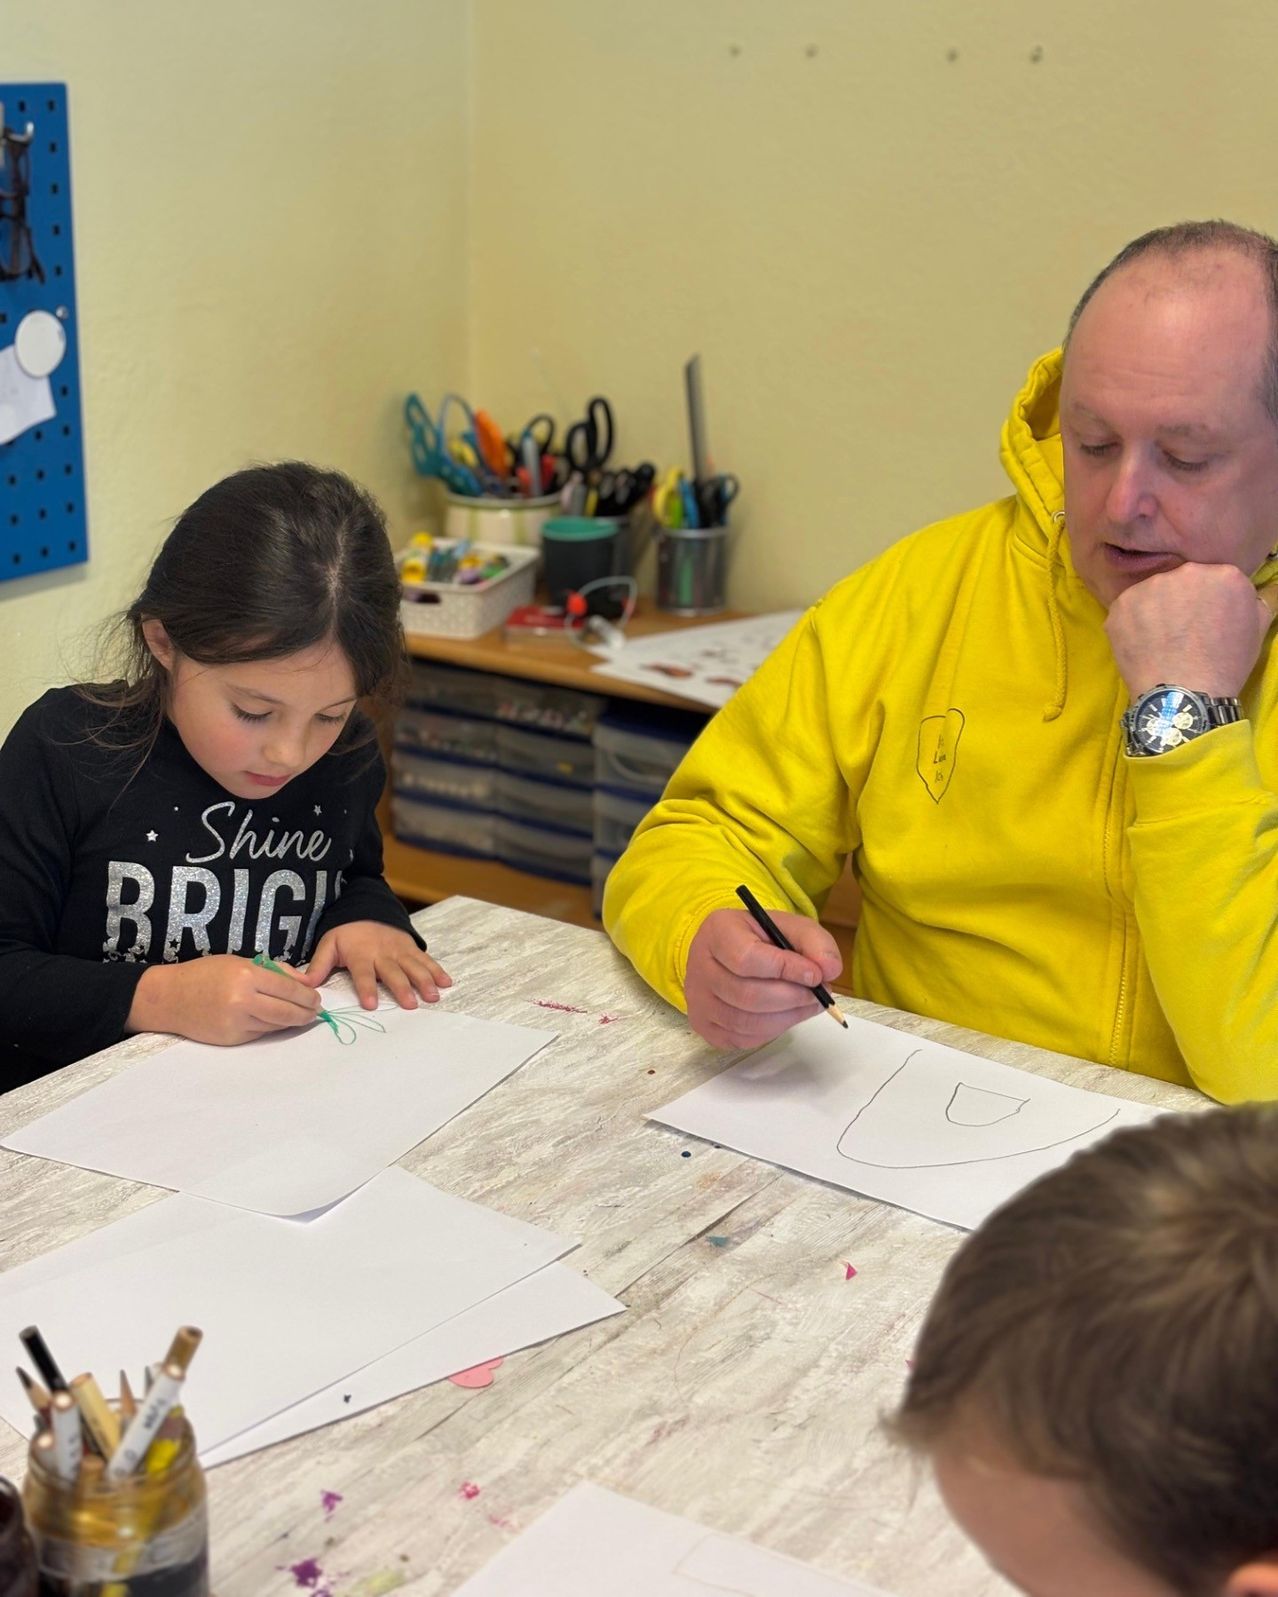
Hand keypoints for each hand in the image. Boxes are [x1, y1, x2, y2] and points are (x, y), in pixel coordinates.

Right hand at [127, 955, 320, 1045]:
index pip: (290, 989)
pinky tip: (278, 1022)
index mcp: (246, 975)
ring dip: (292, 1022)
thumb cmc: (204, 973)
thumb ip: (274, 971)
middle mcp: (243, 1000)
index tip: (317, 999)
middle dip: (307, 1013)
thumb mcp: (239, 961)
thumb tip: (306, 983)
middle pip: (287, 1012)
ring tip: (302, 1017)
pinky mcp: (232, 1039)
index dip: (308, 997)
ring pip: (276, 1025)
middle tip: (315, 1012)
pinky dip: (272, 1028)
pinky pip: (260, 1034)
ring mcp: (237, 1022)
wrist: (169, 998)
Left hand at [300, 923, 451, 1010]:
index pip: (363, 973)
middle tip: (411, 1004)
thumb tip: (304, 985)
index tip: (370, 1004)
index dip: (367, 988)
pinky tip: (447, 982)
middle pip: (393, 973)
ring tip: (433, 996)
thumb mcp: (328, 945)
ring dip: (424, 981)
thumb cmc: (346, 934)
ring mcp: (400, 950)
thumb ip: (318, 966)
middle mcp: (383, 953)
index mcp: (361, 954)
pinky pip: (426, 959)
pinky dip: (437, 970)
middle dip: (402, 988)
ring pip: (414, 966)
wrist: (366, 908)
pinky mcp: (411, 948)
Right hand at [684, 907, 842, 1049]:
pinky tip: (785, 1014)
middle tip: (819, 995)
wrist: (729, 954)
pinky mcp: (703, 1026)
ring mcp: (697, 1000)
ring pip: (746, 1023)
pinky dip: (772, 1031)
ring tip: (808, 1004)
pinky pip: (742, 1039)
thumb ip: (815, 943)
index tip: (816, 975)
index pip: (747, 959)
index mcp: (717, 931)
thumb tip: (829, 970)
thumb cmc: (761, 939)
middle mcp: (698, 966)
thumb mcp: (790, 927)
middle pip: (748, 995)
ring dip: (787, 1018)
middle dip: (793, 998)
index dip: (786, 970)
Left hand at [1105, 562, 1271, 698]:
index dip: (1208, 602)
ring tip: (1161, 641)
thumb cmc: (1226, 664)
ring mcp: (1150, 587)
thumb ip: (1264, 598)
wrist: (1183, 694)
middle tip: (1183, 633)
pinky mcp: (1122, 605)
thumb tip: (1273, 584)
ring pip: (1152, 593)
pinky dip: (1132, 624)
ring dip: (1155, 611)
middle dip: (1182, 602)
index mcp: (1224, 574)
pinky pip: (1128, 609)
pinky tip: (1143, 644)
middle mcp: (1186, 573)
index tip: (1206, 622)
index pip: (1213, 579)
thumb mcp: (1258, 628)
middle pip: (1182, 582)